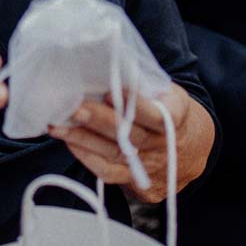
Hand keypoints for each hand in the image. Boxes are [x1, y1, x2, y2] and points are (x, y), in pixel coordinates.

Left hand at [49, 84, 213, 202]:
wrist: (188, 149)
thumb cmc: (168, 109)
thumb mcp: (168, 92)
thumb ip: (145, 85)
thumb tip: (111, 66)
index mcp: (174, 118)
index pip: (156, 115)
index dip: (135, 105)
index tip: (112, 92)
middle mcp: (161, 145)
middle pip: (129, 135)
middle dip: (100, 122)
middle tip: (75, 108)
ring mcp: (147, 165)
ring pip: (113, 154)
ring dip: (82, 139)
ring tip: (57, 125)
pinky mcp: (133, 180)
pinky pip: (107, 172)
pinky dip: (86, 157)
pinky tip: (69, 141)